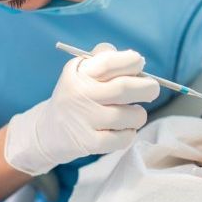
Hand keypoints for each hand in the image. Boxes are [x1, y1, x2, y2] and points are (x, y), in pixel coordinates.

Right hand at [4, 43, 160, 174]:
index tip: (139, 64)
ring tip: (132, 114)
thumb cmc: (76, 96)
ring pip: (129, 116)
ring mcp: (84, 120)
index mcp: (79, 73)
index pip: (110, 62)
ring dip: (138, 114)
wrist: (49, 130)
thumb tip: (134, 59)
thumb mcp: (81, 71)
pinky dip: (130, 133)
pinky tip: (123, 129)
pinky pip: (123, 138)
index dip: (132, 62)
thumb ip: (103, 58)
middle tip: (151, 90)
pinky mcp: (89, 143)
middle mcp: (80, 94)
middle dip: (147, 88)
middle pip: (124, 88)